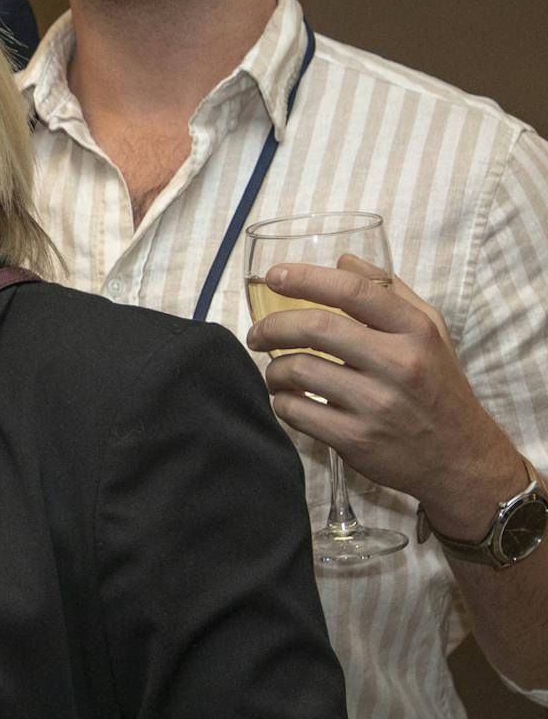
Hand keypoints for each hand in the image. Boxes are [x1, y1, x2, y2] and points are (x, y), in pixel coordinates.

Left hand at [245, 258, 526, 533]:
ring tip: (276, 370)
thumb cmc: (437, 386)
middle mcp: (399, 364)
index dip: (306, 279)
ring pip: (298, 371)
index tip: (274, 277)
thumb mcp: (429, 333)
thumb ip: (389, 292)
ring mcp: (377, 404)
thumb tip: (342, 260)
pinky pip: (296, 412)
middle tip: (258, 334)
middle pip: (316, 329)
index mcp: (416, 331)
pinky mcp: (357, 440)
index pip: (353, 292)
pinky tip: (289, 399)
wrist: (460, 458)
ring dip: (273, 368)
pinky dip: (281, 401)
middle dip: (272, 327)